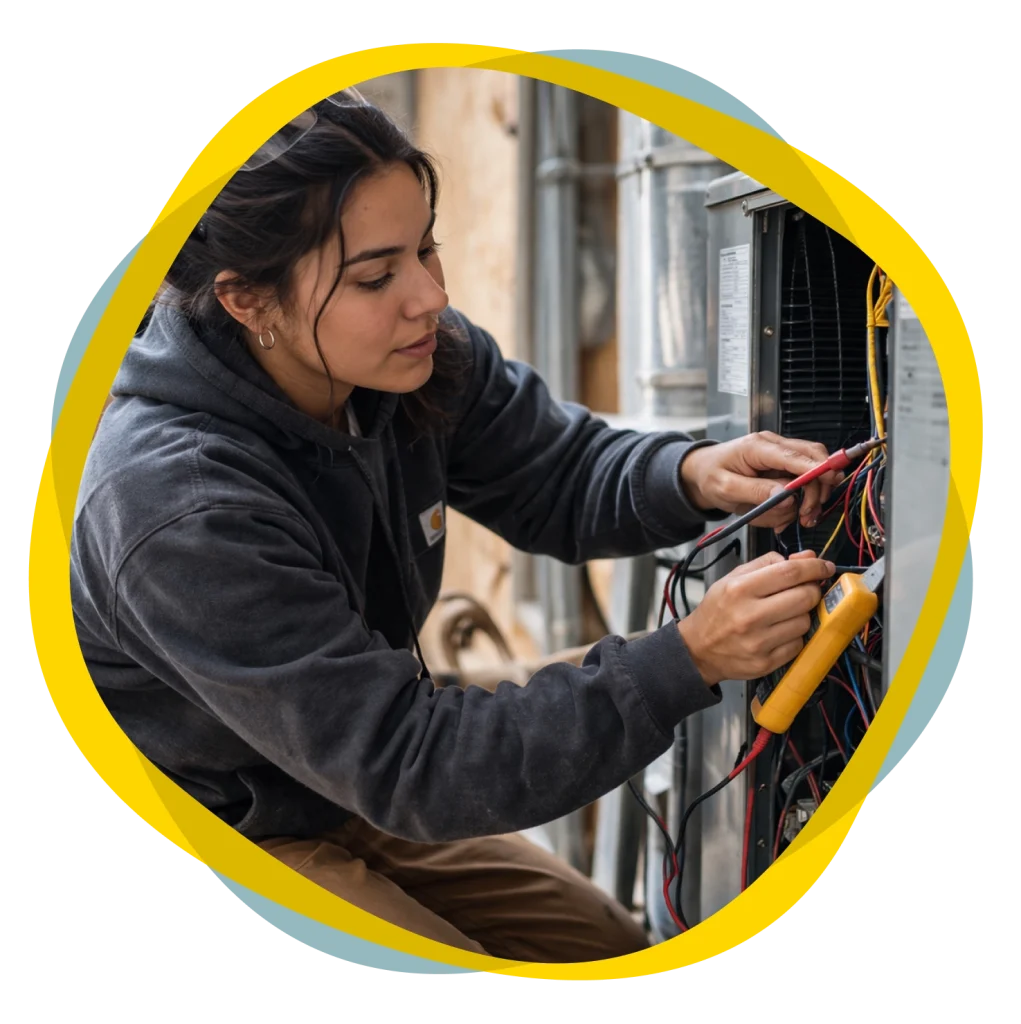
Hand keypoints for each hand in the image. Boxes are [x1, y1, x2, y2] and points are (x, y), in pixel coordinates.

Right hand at [677, 550, 834, 686]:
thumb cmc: (717, 611)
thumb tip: (806, 558)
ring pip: (805, 621)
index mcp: (740, 589)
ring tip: (786, 613)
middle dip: (812, 590)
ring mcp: (758, 641)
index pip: (790, 572)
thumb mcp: (733, 578)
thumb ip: (769, 563)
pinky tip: (780, 631)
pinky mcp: (766, 662)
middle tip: (805, 589)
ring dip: (803, 614)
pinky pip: (799, 644)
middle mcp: (749, 615)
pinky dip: (795, 635)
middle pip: (805, 596)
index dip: (815, 567)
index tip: (824, 567)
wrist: (698, 648)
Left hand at [680, 432, 842, 532]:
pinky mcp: (782, 467)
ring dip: (807, 500)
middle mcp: (773, 446)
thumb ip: (756, 492)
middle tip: (806, 516)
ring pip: (812, 473)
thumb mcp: (725, 488)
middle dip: (815, 490)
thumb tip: (785, 496)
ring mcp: (779, 455)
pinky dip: (796, 502)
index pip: (797, 455)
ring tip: (793, 519)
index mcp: (758, 447)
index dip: (818, 469)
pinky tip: (783, 514)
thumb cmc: (709, 476)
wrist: (700, 472)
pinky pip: (801, 483)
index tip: (830, 484)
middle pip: (814, 459)